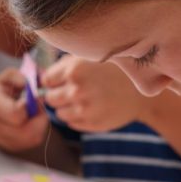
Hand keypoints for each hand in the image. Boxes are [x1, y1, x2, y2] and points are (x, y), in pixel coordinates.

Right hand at [0, 68, 49, 152]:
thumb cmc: (1, 90)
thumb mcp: (8, 76)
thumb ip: (20, 76)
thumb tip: (31, 84)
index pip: (16, 113)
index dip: (30, 105)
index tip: (31, 97)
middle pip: (27, 131)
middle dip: (38, 118)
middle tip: (37, 107)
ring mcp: (0, 139)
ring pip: (32, 138)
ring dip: (40, 125)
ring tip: (34, 113)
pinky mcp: (10, 147)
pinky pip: (32, 142)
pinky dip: (38, 131)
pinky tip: (31, 121)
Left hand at [41, 56, 165, 132]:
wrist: (141, 93)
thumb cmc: (113, 71)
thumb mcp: (90, 57)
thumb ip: (64, 66)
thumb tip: (39, 77)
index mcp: (74, 70)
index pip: (46, 80)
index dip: (53, 81)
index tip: (63, 80)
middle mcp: (77, 90)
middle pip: (50, 98)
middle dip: (59, 95)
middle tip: (75, 90)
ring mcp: (84, 109)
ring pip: (59, 113)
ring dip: (67, 107)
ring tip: (85, 99)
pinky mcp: (91, 123)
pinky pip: (72, 123)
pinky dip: (78, 117)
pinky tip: (92, 108)